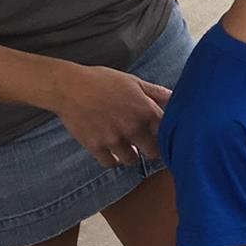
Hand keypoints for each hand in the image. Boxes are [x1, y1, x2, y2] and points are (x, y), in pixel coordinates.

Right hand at [52, 64, 171, 167]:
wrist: (70, 87)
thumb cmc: (102, 81)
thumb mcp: (134, 82)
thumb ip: (156, 92)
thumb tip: (175, 97)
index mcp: (146, 111)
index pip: (167, 132)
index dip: (166, 136)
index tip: (164, 138)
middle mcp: (133, 128)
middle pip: (153, 152)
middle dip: (152, 150)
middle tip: (148, 147)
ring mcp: (114, 139)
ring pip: (132, 160)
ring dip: (132, 156)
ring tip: (129, 149)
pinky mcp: (96, 147)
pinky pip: (110, 164)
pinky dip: (113, 161)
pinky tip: (113, 154)